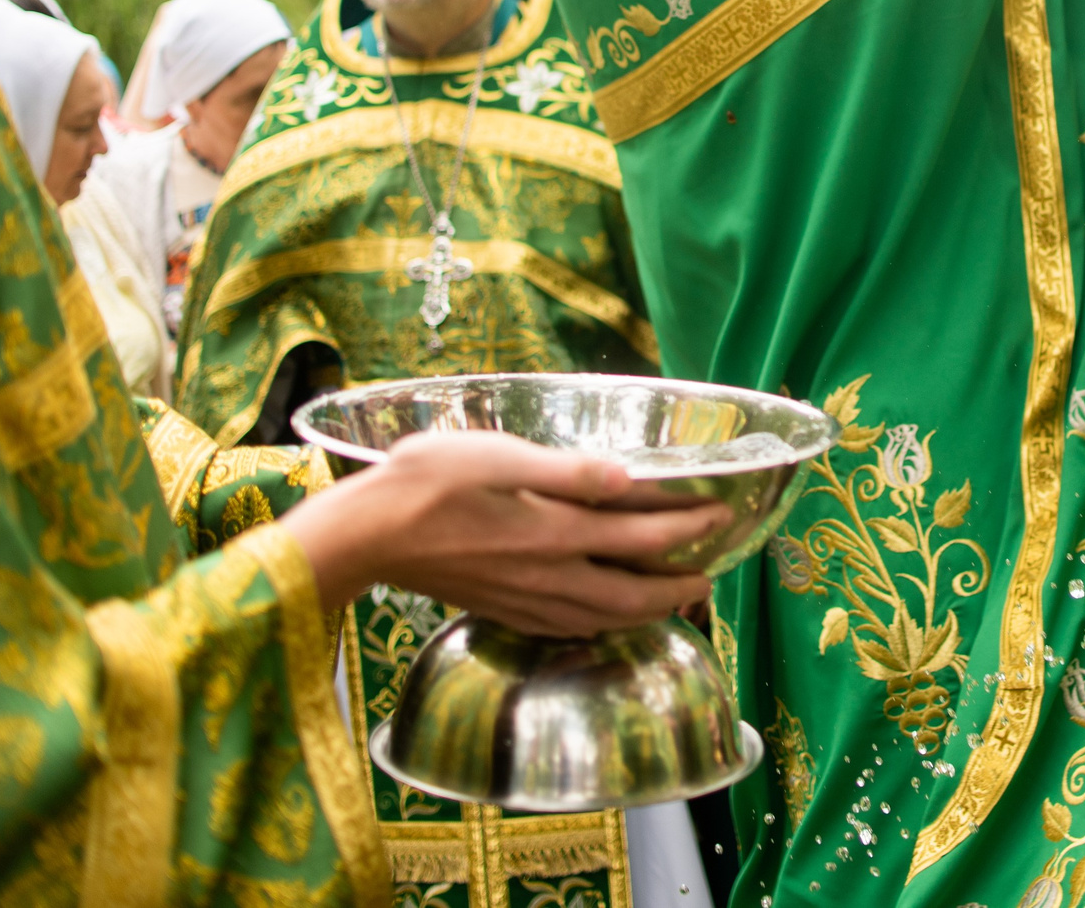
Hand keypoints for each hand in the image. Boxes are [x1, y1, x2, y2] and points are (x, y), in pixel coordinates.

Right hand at [282, 430, 724, 634]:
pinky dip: (598, 623)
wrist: (364, 535)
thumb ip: (569, 472)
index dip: (687, 525)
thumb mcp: (500, 457)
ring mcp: (523, 600)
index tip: (720, 513)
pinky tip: (599, 617)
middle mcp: (548, 576)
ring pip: (603, 617)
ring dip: (646, 609)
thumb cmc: (426, 482)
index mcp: (555, 533)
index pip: (641, 534)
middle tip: (711, 573)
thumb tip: (630, 479)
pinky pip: (566, 627)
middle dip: (678, 584)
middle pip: (633, 594)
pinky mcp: (499, 609)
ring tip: (671, 597)